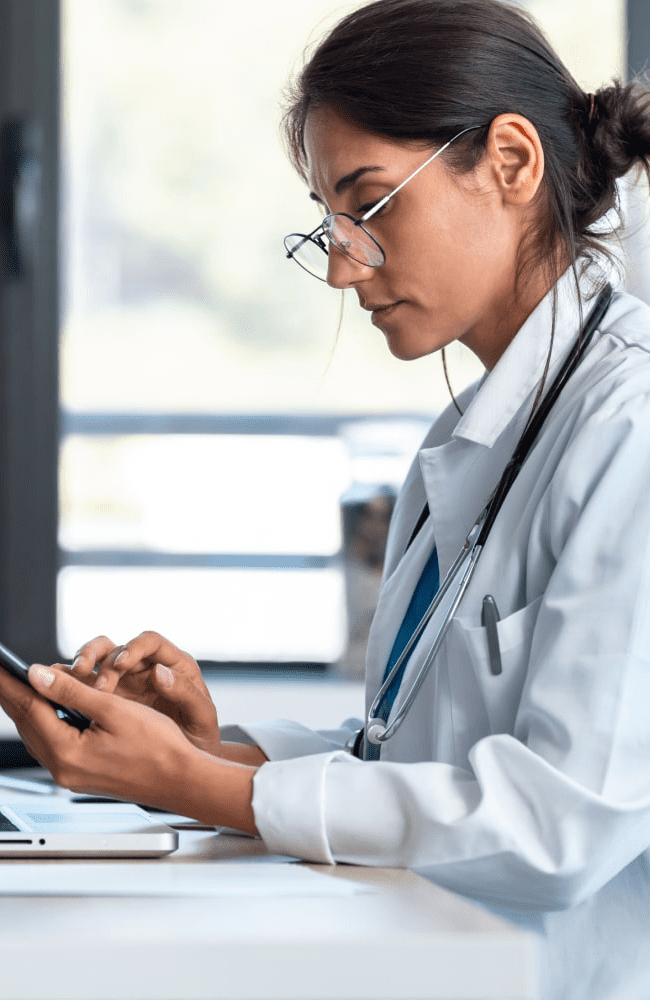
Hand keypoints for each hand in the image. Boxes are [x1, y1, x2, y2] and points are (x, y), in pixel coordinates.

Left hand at [0, 664, 257, 831]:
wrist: (183, 781)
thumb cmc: (159, 748)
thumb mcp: (113, 709)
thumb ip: (71, 691)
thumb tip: (37, 675)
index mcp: (67, 752)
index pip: (28, 708)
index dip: (11, 682)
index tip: (0, 665)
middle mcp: (64, 769)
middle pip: (27, 724)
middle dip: (12, 694)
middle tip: (1, 672)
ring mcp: (72, 776)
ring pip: (38, 735)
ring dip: (27, 708)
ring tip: (16, 686)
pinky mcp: (82, 775)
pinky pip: (52, 744)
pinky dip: (44, 722)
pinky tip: (47, 711)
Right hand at [71, 632, 220, 756]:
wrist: (188, 766)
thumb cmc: (201, 737)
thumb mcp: (202, 717)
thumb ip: (186, 693)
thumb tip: (160, 671)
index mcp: (173, 664)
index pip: (150, 642)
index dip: (134, 647)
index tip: (122, 663)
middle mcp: (146, 668)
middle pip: (117, 647)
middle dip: (98, 655)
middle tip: (86, 672)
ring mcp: (125, 683)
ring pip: (97, 662)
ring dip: (81, 667)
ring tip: (72, 681)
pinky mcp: (109, 699)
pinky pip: (86, 686)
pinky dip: (73, 687)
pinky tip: (63, 696)